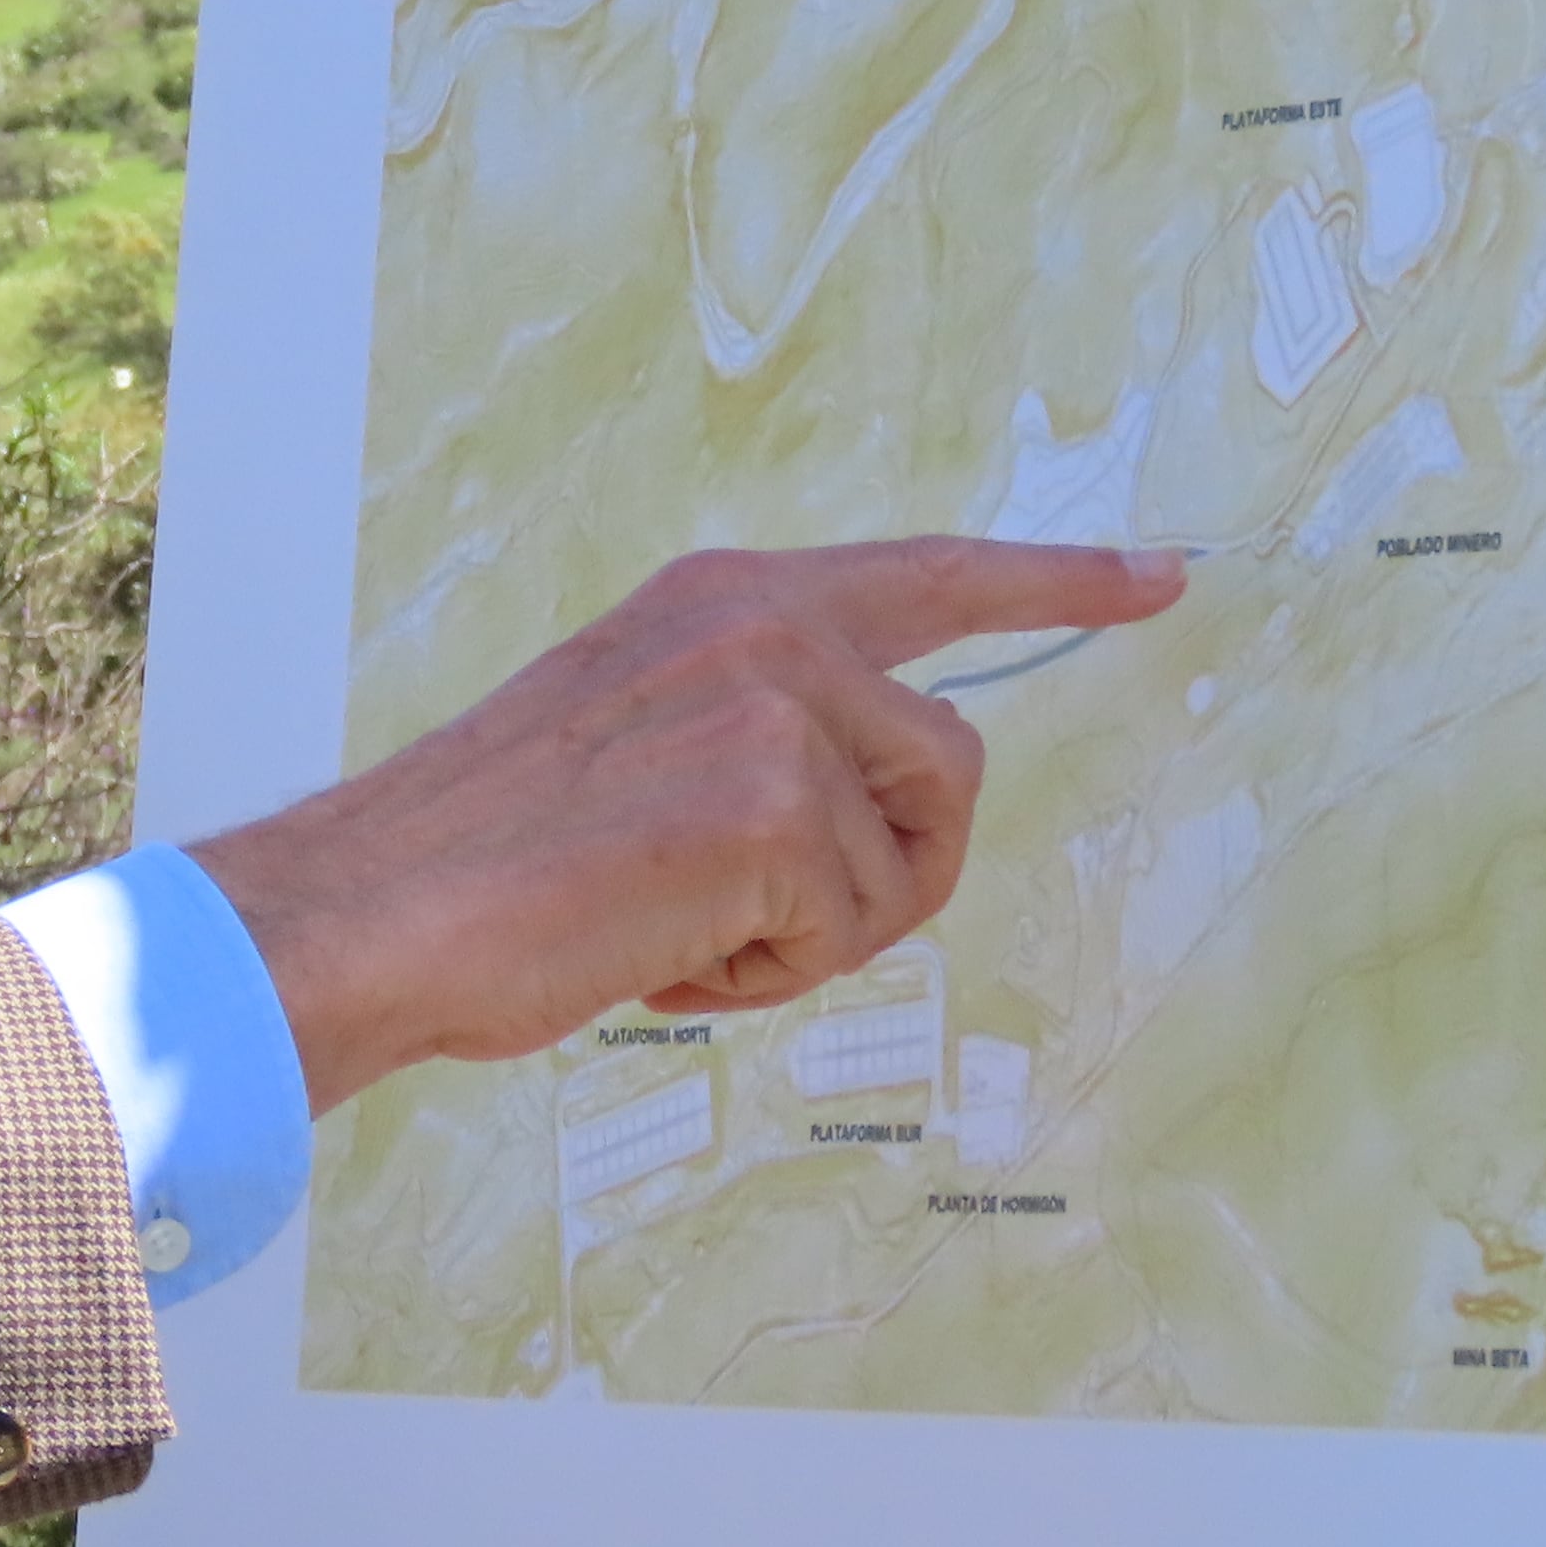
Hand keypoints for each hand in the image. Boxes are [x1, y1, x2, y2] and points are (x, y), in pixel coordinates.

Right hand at [183, 540, 1185, 1114]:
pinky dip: (767, 974)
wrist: (382, 908)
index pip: (928, 573)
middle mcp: (762, 623)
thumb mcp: (640, 727)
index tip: (1163, 575)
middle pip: (951, 764)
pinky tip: (665, 950)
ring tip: (684, 925)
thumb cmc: (495, 855)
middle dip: (888, 868)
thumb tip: (878, 804)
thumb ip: (761, 721)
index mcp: (725, 596)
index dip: (1056, 579)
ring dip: (818, 930)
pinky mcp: (774, 802)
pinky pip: (853, 928)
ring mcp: (774, 704)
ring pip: (910, 856)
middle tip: (750, 917)